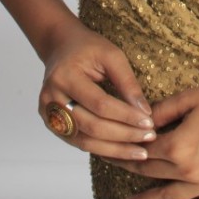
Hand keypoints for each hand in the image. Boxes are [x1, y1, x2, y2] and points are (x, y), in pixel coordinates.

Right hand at [39, 18, 155, 161]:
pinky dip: (102, 149)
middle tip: (149, 137)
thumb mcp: (111, 55)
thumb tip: (144, 112)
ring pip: (85, 141)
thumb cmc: (88, 48)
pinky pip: (79, 142)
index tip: (149, 121)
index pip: (100, 104)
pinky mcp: (53, 125)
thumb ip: (127, 82)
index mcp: (65, 76)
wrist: (60, 47)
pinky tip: (122, 150)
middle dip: (123, 135)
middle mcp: (51, 99)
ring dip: (115, 149)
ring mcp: (48, 115)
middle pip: (92, 126)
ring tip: (140, 151)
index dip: (126, 116)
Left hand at [115, 81, 198, 198]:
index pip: (142, 151)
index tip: (109, 148)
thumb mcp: (191, 98)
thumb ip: (162, 110)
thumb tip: (140, 119)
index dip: (124, 149)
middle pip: (150, 173)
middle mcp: (189, 170)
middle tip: (114, 168)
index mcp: (178, 144)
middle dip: (128, 170)